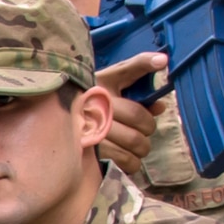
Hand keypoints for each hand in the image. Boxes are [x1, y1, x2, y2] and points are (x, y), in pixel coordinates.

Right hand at [94, 52, 168, 173]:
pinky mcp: (91, 149)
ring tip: (135, 145)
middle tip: (143, 130)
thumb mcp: (113, 99)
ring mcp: (91, 124)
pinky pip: (126, 158)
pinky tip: (127, 157)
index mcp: (103, 81)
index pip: (129, 68)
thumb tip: (160, 106)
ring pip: (135, 140)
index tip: (162, 62)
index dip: (146, 62)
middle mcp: (95, 99)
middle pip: (138, 116)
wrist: (61, 134)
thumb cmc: (94, 113)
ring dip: (141, 147)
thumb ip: (138, 98)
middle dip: (148, 126)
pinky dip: (132, 162)